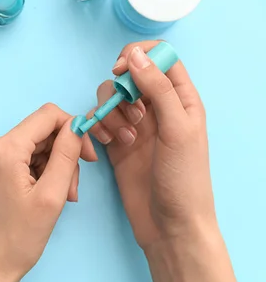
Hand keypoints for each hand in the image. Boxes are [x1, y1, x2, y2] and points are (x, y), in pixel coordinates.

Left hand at [0, 104, 96, 281]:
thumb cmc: (17, 242)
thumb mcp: (51, 197)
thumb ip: (66, 155)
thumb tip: (76, 126)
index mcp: (1, 150)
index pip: (47, 115)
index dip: (74, 130)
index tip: (87, 157)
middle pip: (37, 134)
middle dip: (60, 157)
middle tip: (70, 191)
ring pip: (26, 148)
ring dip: (47, 168)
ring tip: (55, 200)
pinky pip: (12, 159)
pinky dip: (30, 173)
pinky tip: (37, 198)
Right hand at [86, 41, 217, 250]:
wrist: (169, 224)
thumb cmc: (183, 178)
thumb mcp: (177, 129)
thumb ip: (157, 90)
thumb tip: (135, 56)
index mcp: (181, 100)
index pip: (160, 60)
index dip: (138, 58)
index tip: (121, 71)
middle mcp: (157, 109)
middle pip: (129, 78)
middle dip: (121, 91)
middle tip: (130, 117)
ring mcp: (134, 127)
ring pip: (110, 99)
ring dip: (110, 113)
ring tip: (122, 139)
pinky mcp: (116, 145)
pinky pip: (99, 122)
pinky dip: (97, 128)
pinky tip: (107, 144)